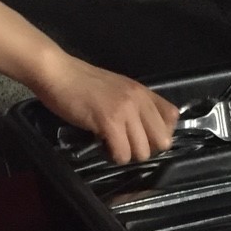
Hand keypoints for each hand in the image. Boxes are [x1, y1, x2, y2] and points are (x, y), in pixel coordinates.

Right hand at [34, 53, 178, 162]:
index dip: (158, 133)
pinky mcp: (109, 121)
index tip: (140, 135)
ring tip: (110, 143)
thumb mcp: (118, 89)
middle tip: (125, 143)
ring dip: (126, 154)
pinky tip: (101, 145)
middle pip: (161, 141)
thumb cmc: (82, 83)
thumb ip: (135, 104)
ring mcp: (125, 110)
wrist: (58, 73)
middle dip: (144, 148)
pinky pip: (122, 154)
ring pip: (142, 152)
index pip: (172, 118)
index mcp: (143, 91)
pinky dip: (112, 156)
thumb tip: (147, 130)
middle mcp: (139, 100)